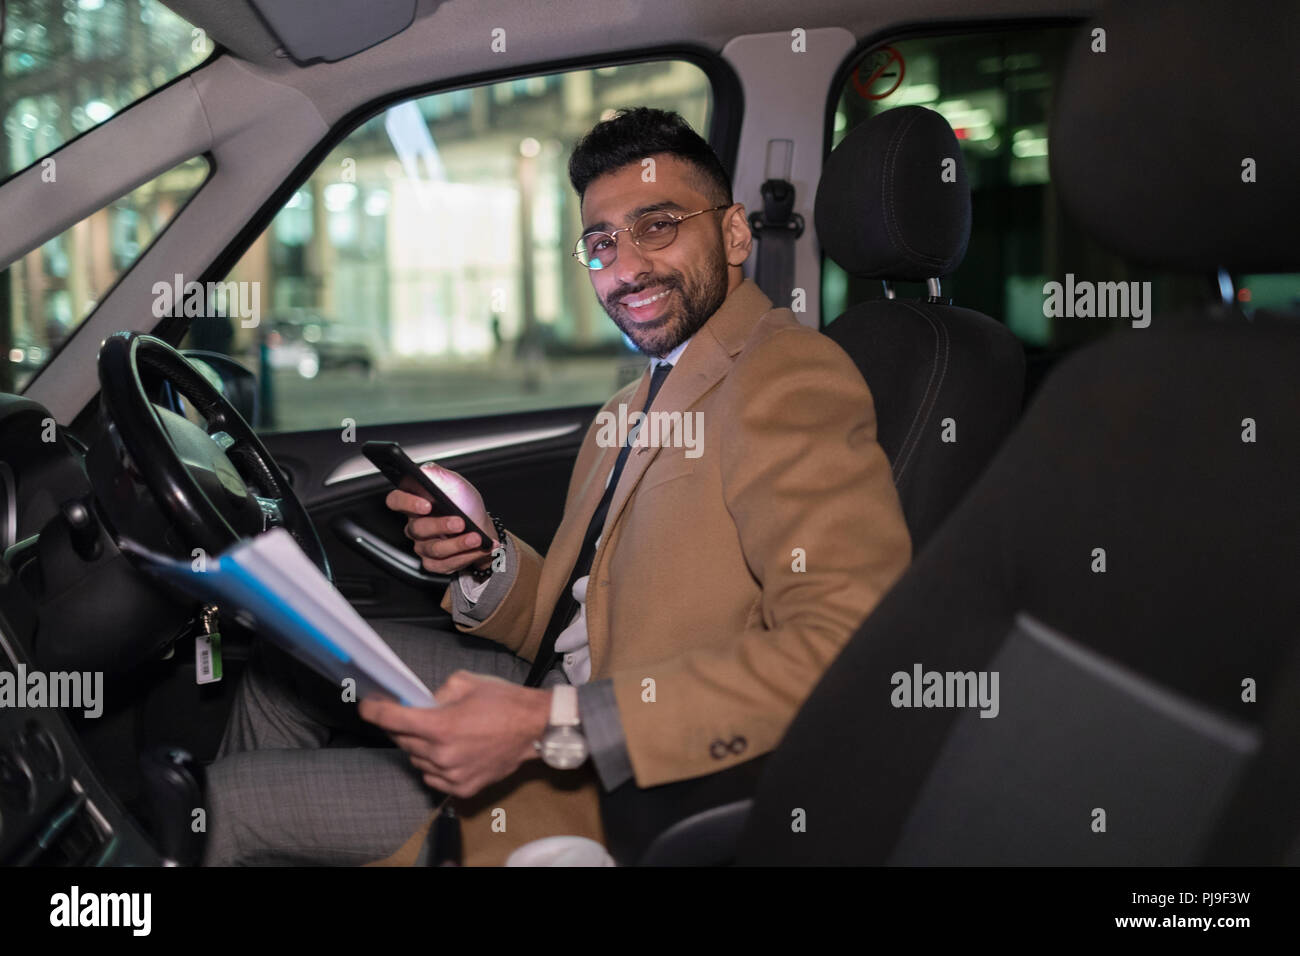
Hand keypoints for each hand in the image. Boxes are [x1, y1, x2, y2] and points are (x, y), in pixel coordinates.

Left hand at [359, 672, 550, 797]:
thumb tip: (418, 702)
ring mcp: (452, 774)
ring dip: (418, 746)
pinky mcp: (462, 788)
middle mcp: (442, 754)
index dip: (374, 711)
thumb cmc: (503, 702)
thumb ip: (435, 693)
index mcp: (440, 725)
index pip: (392, 720)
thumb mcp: (465, 682)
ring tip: (434, 734)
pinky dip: (432, 764)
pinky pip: (432, 777)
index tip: (367, 706)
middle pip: (402, 741)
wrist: (535, 728)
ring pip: (416, 761)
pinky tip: (445, 752)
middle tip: (410, 715)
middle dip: (401, 726)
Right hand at [384, 463, 498, 572]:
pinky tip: (481, 549)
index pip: (396, 500)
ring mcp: (423, 546)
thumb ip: (441, 476)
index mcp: (416, 503)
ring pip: (434, 549)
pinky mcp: (434, 564)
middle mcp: (416, 526)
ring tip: (477, 538)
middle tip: (461, 522)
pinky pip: (445, 565)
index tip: (426, 504)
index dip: (407, 502)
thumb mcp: (457, 484)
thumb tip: (426, 470)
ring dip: (458, 544)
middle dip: (441, 525)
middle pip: (418, 528)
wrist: (483, 528)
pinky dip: (466, 556)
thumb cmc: (466, 505)